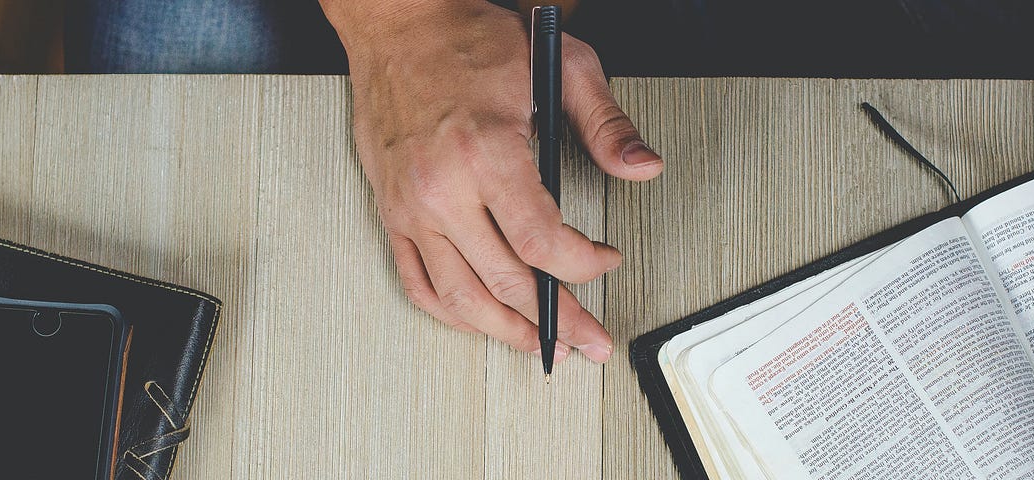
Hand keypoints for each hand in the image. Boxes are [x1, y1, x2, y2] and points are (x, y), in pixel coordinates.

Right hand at [322, 0, 663, 362]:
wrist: (399, 25)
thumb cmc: (469, 41)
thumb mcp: (559, 66)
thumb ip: (606, 123)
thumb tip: (642, 165)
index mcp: (485, 151)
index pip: (541, 241)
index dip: (583, 266)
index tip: (605, 262)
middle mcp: (441, 187)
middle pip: (506, 281)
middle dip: (558, 318)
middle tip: (589, 337)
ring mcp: (411, 206)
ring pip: (460, 297)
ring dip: (506, 332)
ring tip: (542, 345)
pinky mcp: (391, 212)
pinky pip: (419, 283)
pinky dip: (453, 314)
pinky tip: (482, 321)